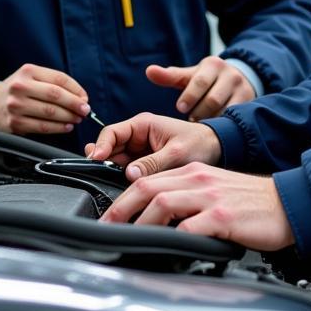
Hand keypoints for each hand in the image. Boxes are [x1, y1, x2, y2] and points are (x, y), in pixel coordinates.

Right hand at [0, 63, 89, 135]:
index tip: (85, 98)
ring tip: (77, 118)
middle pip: (56, 95)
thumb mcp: (33, 78)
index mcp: (28, 71)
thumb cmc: (20, 91)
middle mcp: (20, 86)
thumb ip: (55, 84)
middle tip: (85, 110)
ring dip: (68, 117)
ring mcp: (15, 105)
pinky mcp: (14, 123)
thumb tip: (81, 98)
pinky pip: (42, 127)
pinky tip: (66, 126)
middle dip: (75, 104)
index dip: (76, 89)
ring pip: (50, 112)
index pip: (59, 79)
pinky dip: (58, 128)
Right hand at [84, 112, 220, 178]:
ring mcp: (139, 150)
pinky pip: (126, 170)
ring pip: (115, 161)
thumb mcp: (176, 153)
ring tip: (107, 180)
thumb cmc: (199, 143)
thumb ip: (152, 163)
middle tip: (96, 172)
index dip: (101, 146)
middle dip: (102, 160)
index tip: (96, 159)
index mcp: (143, 125)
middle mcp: (137, 136)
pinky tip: (121, 185)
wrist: (215, 149)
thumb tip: (130, 174)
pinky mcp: (143, 163)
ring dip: (111, 170)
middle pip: (109, 148)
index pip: (112, 132)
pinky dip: (121, 177)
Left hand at [101, 164, 293, 249]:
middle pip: (147, 188)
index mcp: (194, 173)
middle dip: (121, 209)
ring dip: (141, 223)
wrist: (289, 203)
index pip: (149, 180)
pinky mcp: (223, 217)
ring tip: (130, 240)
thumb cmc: (253, 203)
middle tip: (107, 228)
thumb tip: (160, 220)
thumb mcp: (216, 190)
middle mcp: (199, 180)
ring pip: (163, 203)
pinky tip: (166, 249)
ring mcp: (211, 197)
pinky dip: (173, 238)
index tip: (111, 217)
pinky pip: (189, 227)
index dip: (123, 199)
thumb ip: (189, 199)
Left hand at [145, 56, 255, 120]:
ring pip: (225, 110)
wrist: (236, 79)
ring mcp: (242, 88)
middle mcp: (230, 75)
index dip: (189, 96)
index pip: (200, 81)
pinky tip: (213, 128)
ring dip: (210, 120)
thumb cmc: (205, 80)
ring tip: (200, 125)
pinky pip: (235, 117)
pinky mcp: (249, 102)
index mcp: (213, 65)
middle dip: (199, 112)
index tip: (180, 108)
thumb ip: (170, 76)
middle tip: (190, 120)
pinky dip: (223, 124)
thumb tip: (149, 71)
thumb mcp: (189, 76)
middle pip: (213, 99)